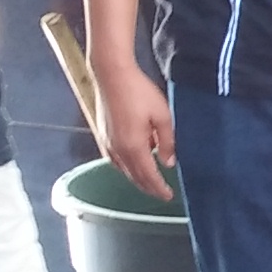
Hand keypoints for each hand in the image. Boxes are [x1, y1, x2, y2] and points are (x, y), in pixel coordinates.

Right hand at [93, 61, 178, 202]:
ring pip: (125, 170)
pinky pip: (115, 160)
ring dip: (138, 179)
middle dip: (149, 188)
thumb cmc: (139, 91)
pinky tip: (132, 165)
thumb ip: (167, 141)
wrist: (112, 74)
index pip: (149, 176)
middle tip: (161, 194)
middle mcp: (119, 150)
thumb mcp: (162, 115)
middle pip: (136, 177)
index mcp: (135, 147)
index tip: (169, 196)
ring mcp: (108, 144)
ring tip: (150, 182)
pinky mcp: (102, 135)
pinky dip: (126, 168)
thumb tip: (168, 163)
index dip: (159, 189)